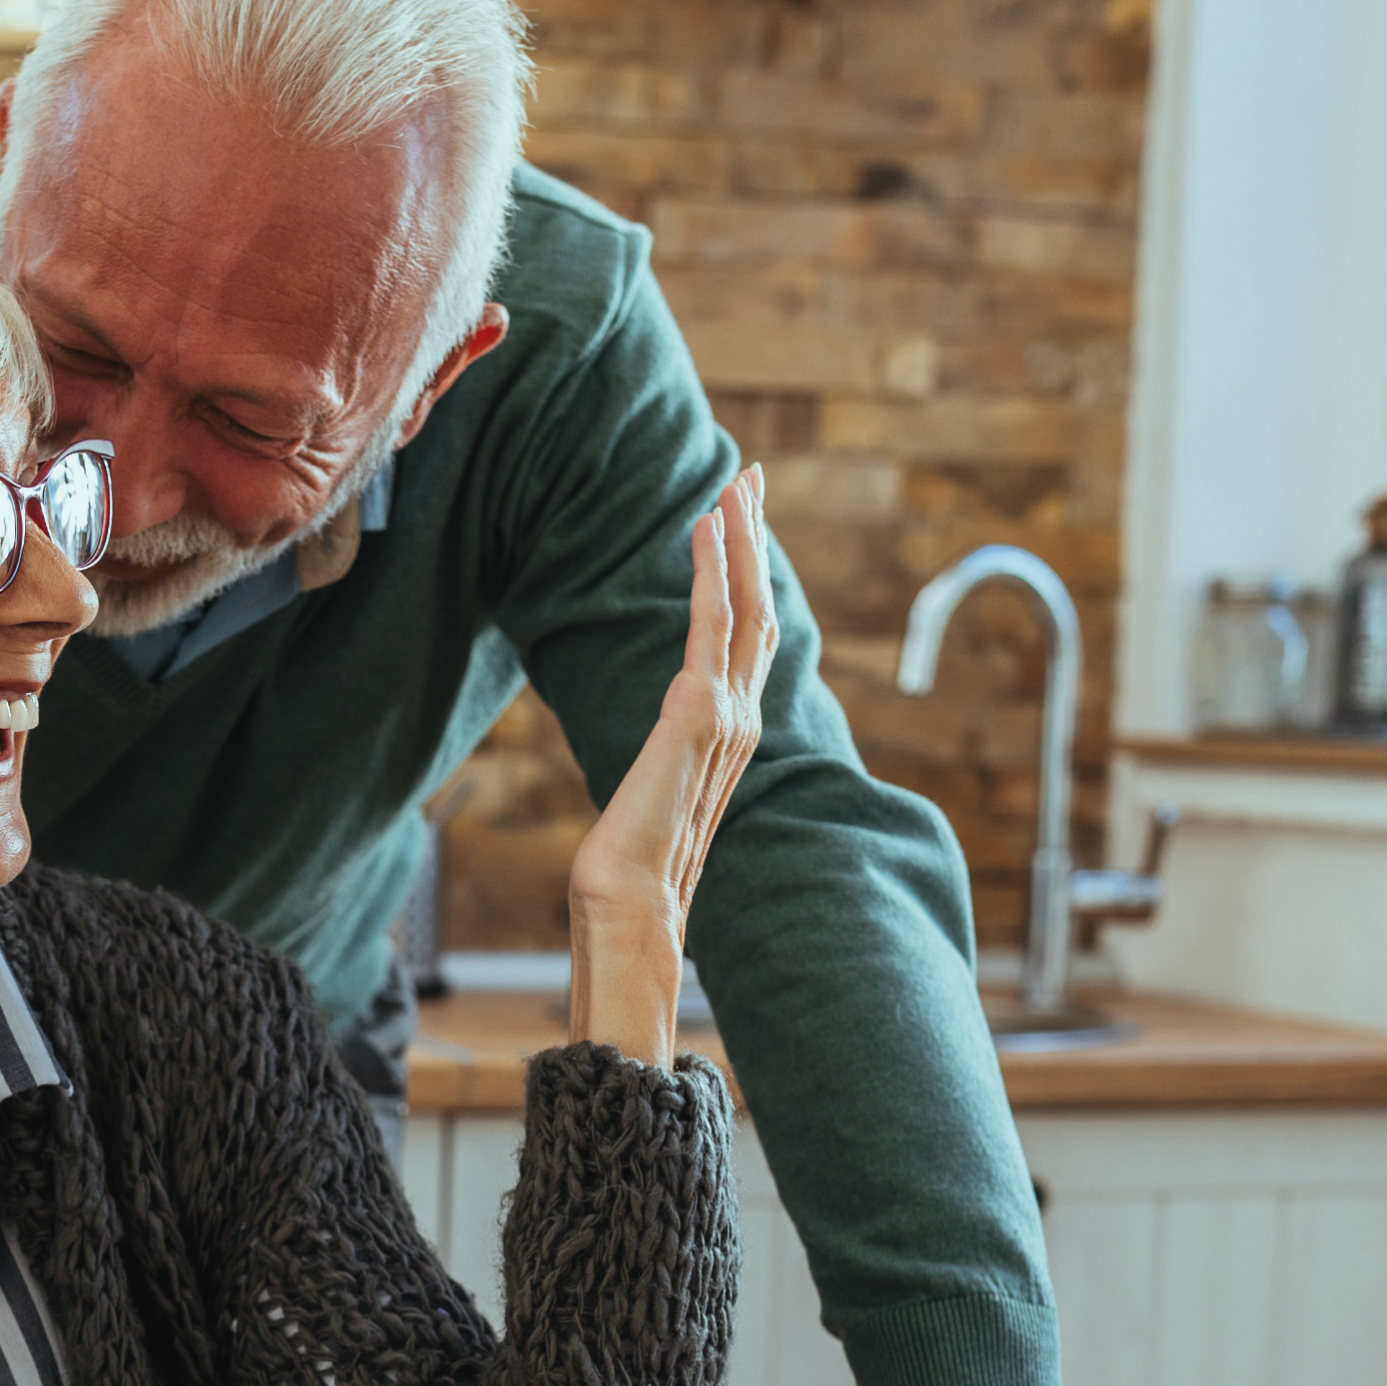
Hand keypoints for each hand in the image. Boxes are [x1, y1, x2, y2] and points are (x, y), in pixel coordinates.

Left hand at [568, 466, 774, 1063]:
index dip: (746, 577)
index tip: (736, 525)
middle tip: (746, 477)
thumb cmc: (629, 870)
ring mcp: (728, 716)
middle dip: (753, 539)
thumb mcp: (649, 798)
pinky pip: (713, 623)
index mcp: (729, 734)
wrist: (628, 908)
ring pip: (746, 605)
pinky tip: (706, 526)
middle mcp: (741, 719)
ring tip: (732, 484)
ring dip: (740, 539)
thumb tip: (655, 761)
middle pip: (758, 608)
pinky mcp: (700, 714)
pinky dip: (715, 568)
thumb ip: (665, 766)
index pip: (745, 639)